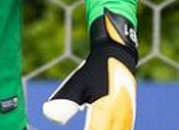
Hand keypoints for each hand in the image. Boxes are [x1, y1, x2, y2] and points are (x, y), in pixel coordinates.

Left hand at [43, 9, 137, 129]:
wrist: (117, 56)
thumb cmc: (93, 70)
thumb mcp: (75, 84)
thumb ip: (64, 102)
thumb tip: (50, 117)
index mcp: (105, 114)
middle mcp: (119, 121)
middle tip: (84, 128)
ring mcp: (126, 121)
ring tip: (90, 128)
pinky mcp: (128, 120)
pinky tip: (102, 127)